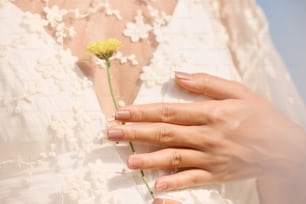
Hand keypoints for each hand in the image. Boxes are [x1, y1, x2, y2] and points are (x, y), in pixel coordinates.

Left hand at [107, 72, 305, 192]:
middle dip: (136, 132)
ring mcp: (211, 157)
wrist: (282, 147)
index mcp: (210, 113)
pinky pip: (193, 180)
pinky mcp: (217, 174)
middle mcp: (207, 136)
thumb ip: (206, 83)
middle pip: (165, 133)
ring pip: (175, 158)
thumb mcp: (237, 91)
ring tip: (128, 160)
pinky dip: (175, 184)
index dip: (143, 112)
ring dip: (149, 159)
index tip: (122, 112)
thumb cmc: (259, 116)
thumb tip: (177, 76)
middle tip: (112, 133)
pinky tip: (157, 186)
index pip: (169, 111)